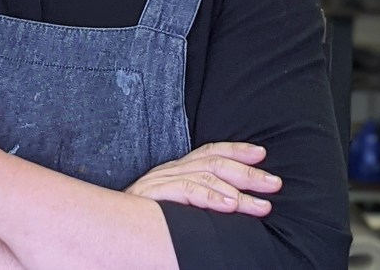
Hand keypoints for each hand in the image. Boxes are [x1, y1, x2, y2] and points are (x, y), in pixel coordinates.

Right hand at [124, 142, 281, 215]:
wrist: (105, 230)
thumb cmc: (143, 224)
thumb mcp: (174, 208)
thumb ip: (196, 201)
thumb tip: (233, 201)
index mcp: (175, 171)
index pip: (209, 152)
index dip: (236, 150)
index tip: (262, 153)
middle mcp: (169, 171)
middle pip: (213, 162)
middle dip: (247, 171)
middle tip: (274, 183)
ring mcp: (161, 182)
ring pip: (206, 176)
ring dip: (238, 190)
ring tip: (261, 205)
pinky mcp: (154, 195)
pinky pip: (188, 191)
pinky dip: (212, 198)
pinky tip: (231, 206)